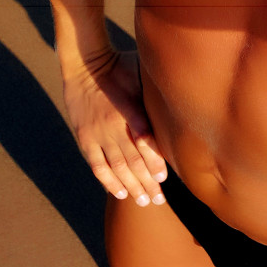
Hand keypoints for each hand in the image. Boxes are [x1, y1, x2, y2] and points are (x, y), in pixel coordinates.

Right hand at [63, 47, 166, 205]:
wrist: (86, 64)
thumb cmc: (121, 65)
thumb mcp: (142, 75)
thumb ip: (155, 96)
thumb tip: (180, 103)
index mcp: (130, 109)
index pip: (144, 141)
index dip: (154, 161)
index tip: (163, 178)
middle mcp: (114, 125)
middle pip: (132, 160)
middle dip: (146, 182)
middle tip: (158, 200)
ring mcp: (98, 133)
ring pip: (116, 167)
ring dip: (130, 186)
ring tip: (142, 202)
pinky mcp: (85, 138)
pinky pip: (97, 164)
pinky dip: (108, 180)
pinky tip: (119, 193)